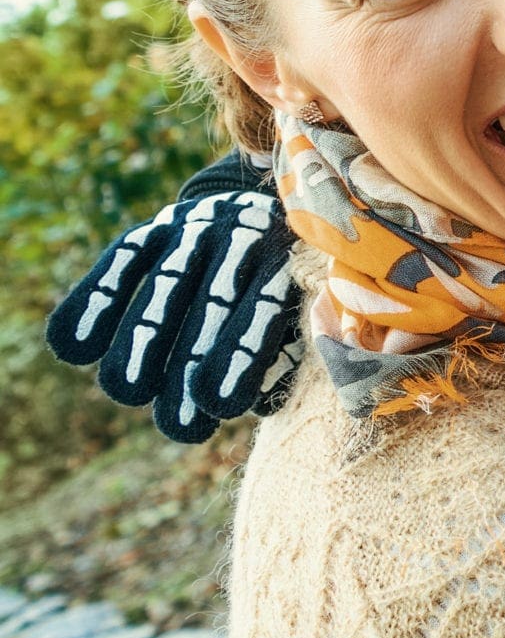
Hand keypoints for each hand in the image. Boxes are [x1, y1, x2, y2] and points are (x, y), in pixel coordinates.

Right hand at [45, 190, 303, 442]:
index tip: (220, 408)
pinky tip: (75, 351)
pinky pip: (122, 260)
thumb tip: (259, 400)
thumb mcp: (295, 309)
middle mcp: (246, 237)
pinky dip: (96, 302)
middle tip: (175, 424)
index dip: (241, 360)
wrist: (257, 213)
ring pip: (166, 284)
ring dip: (141, 342)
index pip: (265, 311)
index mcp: (287, 261)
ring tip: (126, 393)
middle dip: (189, 367)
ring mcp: (200, 226)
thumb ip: (283, 351)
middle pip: (212, 304)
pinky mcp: (158, 225)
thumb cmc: (278, 287)